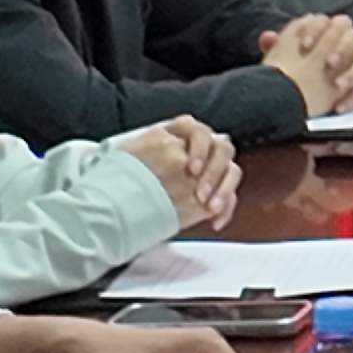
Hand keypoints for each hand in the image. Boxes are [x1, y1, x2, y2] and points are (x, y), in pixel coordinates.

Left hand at [112, 116, 239, 228]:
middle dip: (213, 171)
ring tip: (211, 207)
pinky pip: (229, 196)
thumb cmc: (125, 180)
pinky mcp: (213, 193)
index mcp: (178, 136)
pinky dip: (226, 209)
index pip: (198, 132)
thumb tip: (175, 160)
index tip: (190, 169)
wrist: (121, 206)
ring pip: (231, 170)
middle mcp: (198, 150)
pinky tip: (214, 221)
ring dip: (224, 189)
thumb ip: (158, 151)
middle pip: (221, 149)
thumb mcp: (135, 158)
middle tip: (201, 192)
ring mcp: (208, 171)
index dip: (199, 148)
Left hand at [262, 14, 352, 114]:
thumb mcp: (279, 56)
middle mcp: (343, 48)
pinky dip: (352, 97)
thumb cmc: (286, 72)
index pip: (333, 21)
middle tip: (329, 62)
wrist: (286, 97)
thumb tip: (268, 37)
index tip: (305, 45)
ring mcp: (352, 67)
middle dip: (343, 48)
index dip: (320, 30)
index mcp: (327, 33)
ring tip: (338, 84)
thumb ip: (276, 44)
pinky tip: (338, 105)